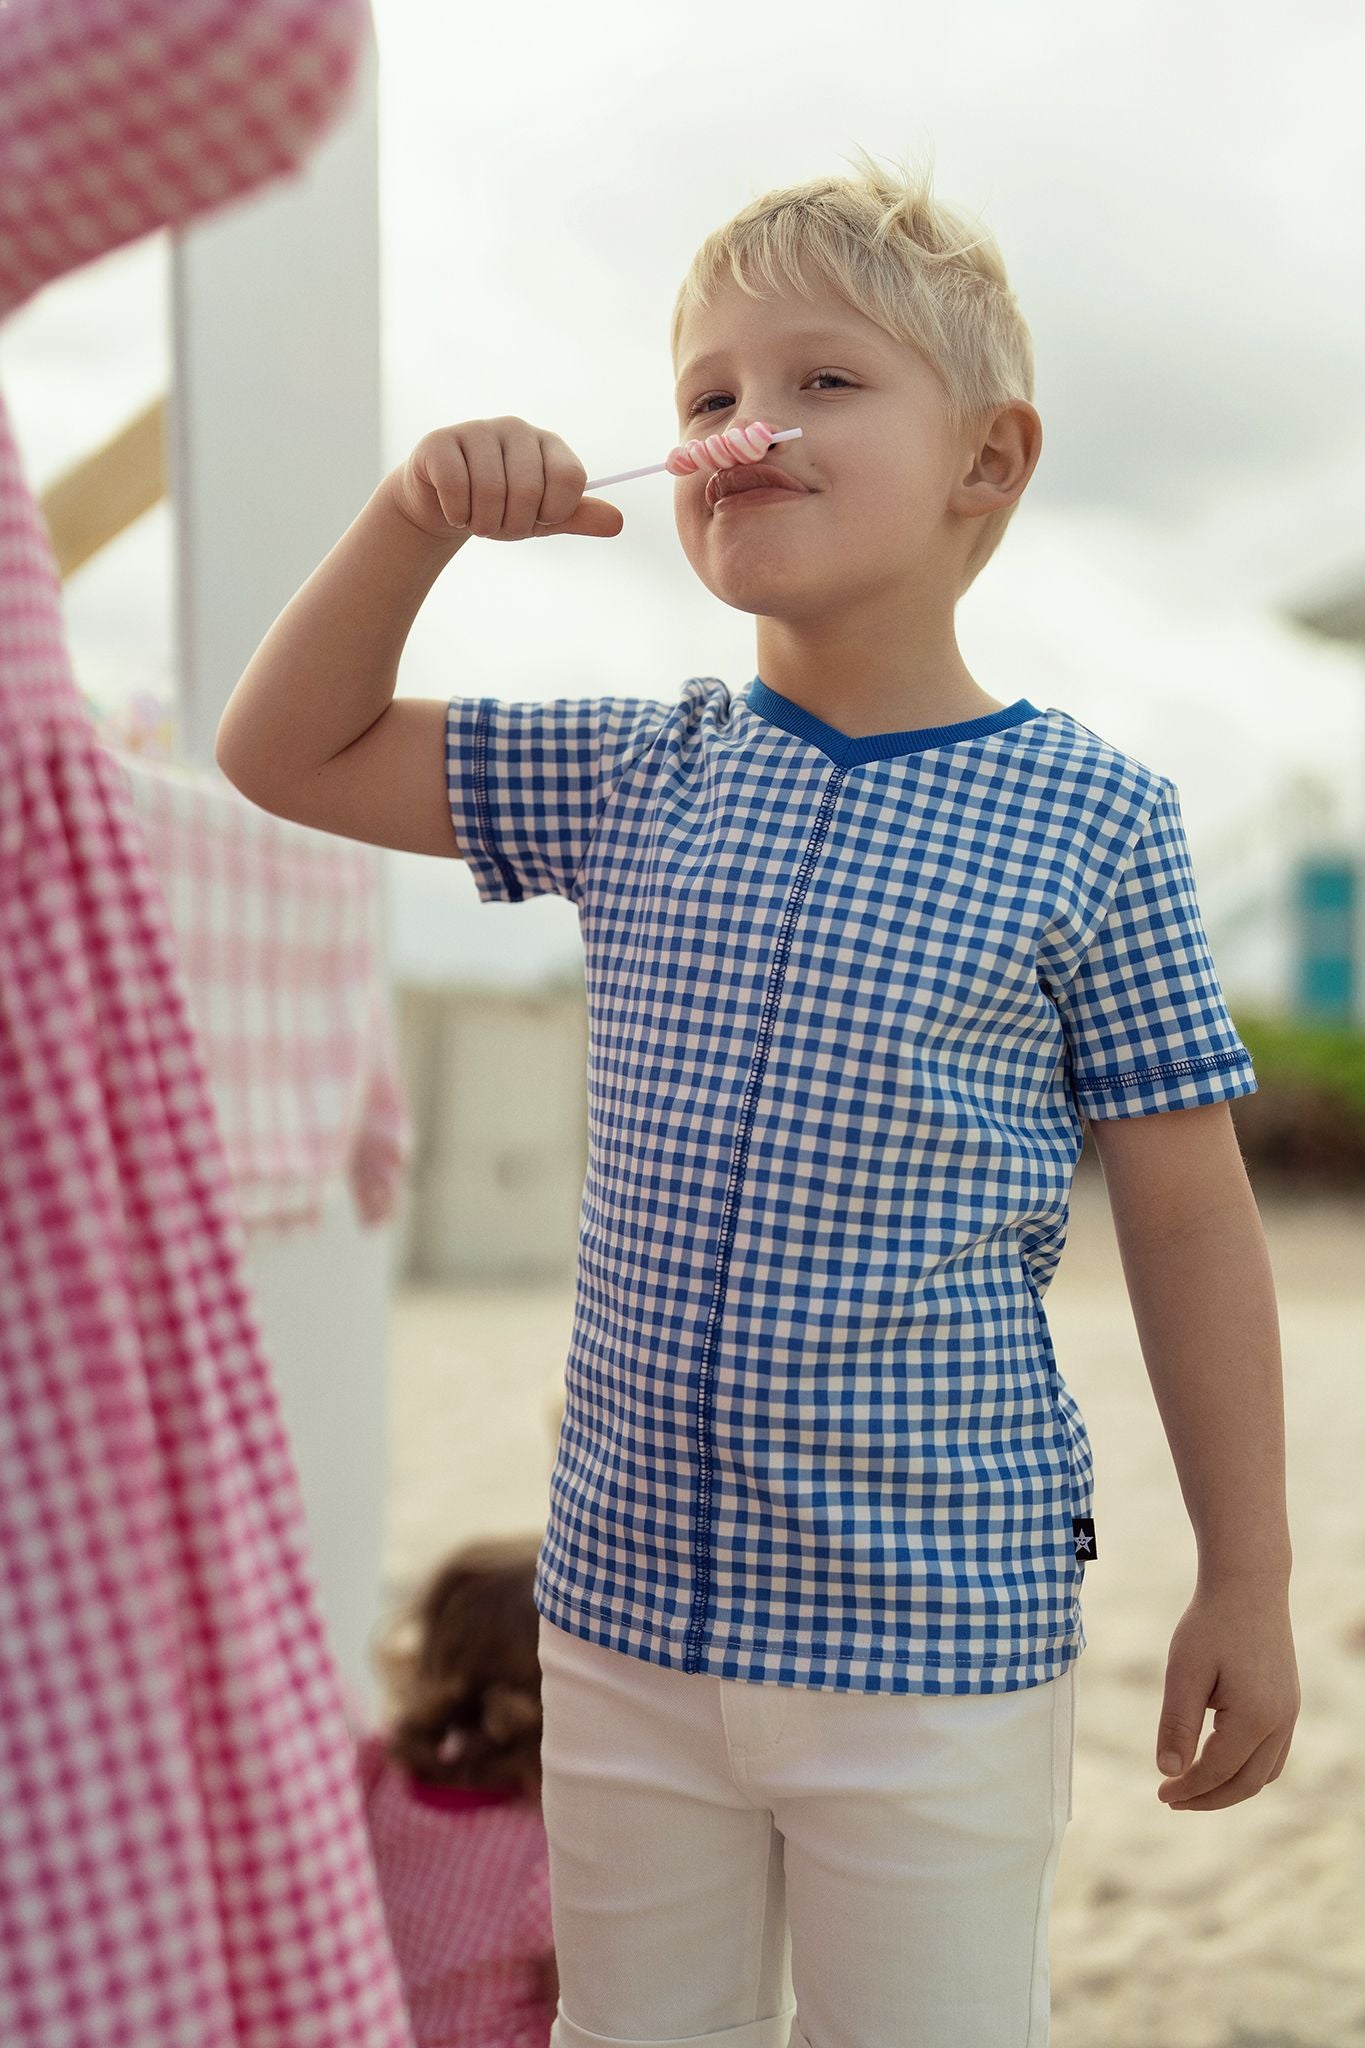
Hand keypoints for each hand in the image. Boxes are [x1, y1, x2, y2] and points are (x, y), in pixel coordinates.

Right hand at [390, 417, 623, 542]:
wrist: (443, 507)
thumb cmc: (500, 509)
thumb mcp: (543, 518)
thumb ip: (577, 516)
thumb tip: (617, 522)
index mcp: (548, 443)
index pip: (570, 478)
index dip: (555, 512)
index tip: (540, 519)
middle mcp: (516, 429)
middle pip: (529, 490)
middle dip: (514, 526)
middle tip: (501, 526)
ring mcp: (477, 430)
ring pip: (490, 492)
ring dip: (484, 524)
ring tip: (477, 521)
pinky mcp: (440, 441)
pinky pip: (456, 487)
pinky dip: (457, 514)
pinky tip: (455, 511)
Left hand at [1154, 1572, 1299, 1809]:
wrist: (1248, 1585)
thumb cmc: (1210, 1623)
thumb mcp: (1184, 1671)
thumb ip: (1177, 1724)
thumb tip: (1168, 1771)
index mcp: (1255, 1718)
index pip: (1217, 1771)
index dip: (1187, 1788)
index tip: (1160, 1794)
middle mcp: (1280, 1722)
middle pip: (1246, 1783)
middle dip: (1208, 1798)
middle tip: (1172, 1800)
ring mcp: (1289, 1714)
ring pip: (1265, 1773)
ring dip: (1230, 1787)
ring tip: (1193, 1786)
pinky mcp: (1289, 1704)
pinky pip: (1273, 1754)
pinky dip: (1248, 1769)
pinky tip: (1220, 1761)